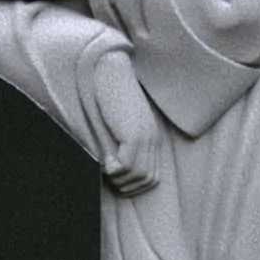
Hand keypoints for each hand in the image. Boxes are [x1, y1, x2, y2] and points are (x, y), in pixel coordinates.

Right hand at [93, 58, 165, 196]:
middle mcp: (153, 140)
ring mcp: (145, 138)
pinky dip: (115, 169)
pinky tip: (105, 161)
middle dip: (127, 185)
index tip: (117, 180)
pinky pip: (128, 164)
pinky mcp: (134, 134)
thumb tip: (114, 164)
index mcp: (153, 139)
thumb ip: (124, 142)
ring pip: (138, 175)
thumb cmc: (111, 97)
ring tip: (106, 168)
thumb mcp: (123, 122)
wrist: (112, 74)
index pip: (153, 177)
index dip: (135, 185)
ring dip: (119, 178)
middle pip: (148, 180)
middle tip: (110, 177)